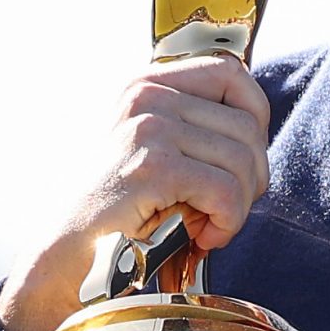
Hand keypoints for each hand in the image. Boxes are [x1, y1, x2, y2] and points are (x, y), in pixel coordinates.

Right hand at [0, 54, 271, 330]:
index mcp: (148, 86)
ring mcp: (150, 129)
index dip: (254, 118)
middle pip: (247, 125)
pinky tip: (203, 238)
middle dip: (251, 176)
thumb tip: (259, 133)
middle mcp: (148, 97)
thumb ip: (198, 129)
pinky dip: (227, 222)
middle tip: (223, 210)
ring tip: (207, 226)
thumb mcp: (157, 151)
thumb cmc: (120, 212)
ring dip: (238, 205)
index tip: (243, 159)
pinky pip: (227, 191)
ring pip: (243, 160)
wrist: (70, 257)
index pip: (231, 74)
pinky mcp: (155, 168)